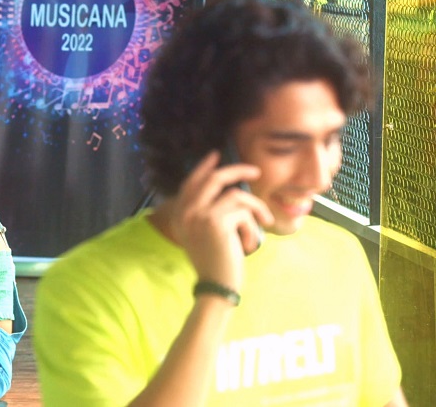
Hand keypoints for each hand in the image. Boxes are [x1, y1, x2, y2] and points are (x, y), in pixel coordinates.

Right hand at [166, 151, 272, 290]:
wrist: (216, 286)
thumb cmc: (215, 263)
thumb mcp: (205, 235)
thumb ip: (208, 212)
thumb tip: (229, 190)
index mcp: (179, 215)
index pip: (190, 182)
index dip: (204, 167)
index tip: (216, 155)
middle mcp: (186, 212)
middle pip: (214, 179)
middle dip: (238, 171)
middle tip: (256, 172)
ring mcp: (199, 215)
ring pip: (237, 196)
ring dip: (256, 209)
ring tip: (263, 224)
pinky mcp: (216, 221)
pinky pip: (245, 212)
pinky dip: (254, 227)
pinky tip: (251, 244)